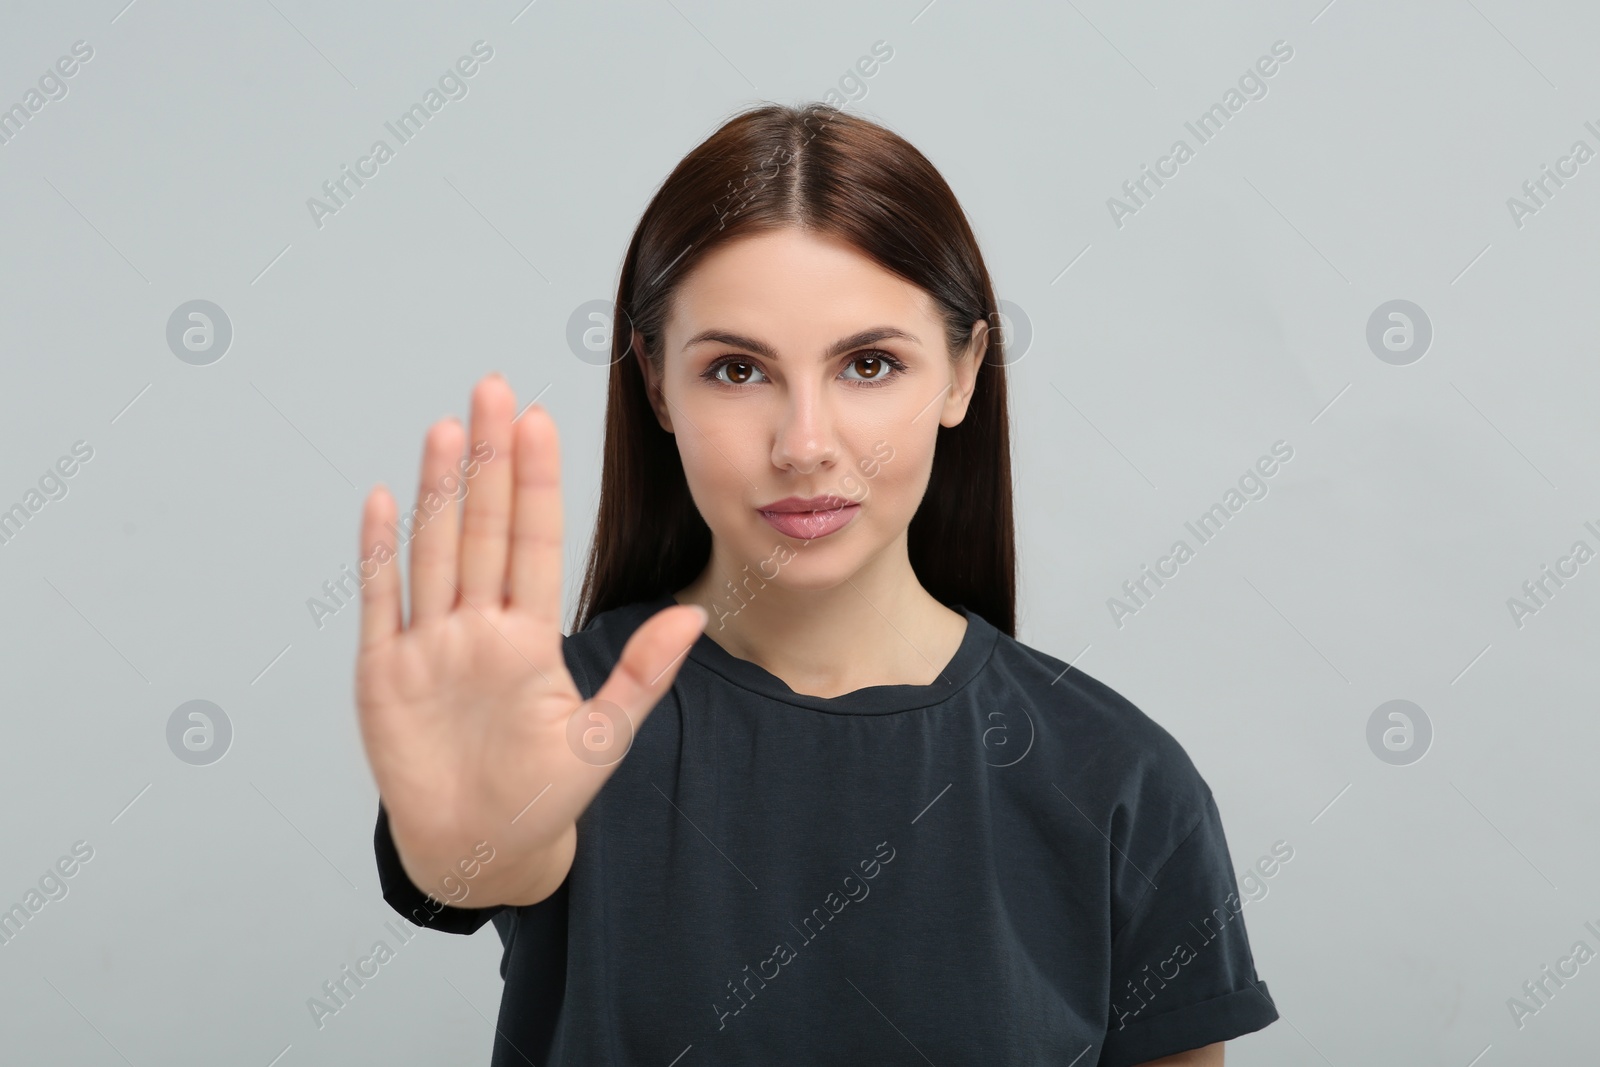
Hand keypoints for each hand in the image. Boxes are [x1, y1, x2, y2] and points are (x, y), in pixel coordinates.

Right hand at [353, 373, 706, 905]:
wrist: (478, 849)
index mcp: (528, 638)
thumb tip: (694, 617)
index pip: (534, 542)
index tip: (540, 422)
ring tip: (446, 428)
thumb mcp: (603, 738)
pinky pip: (382, 603)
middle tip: (493, 389)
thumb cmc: (542, 795)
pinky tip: (384, 499)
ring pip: (434, 552)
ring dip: (437, 491)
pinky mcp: (384, 674)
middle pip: (482, 528)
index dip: (535, 483)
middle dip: (487, 461)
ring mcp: (428, 646)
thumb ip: (642, 675)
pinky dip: (380, 555)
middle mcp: (477, 627)